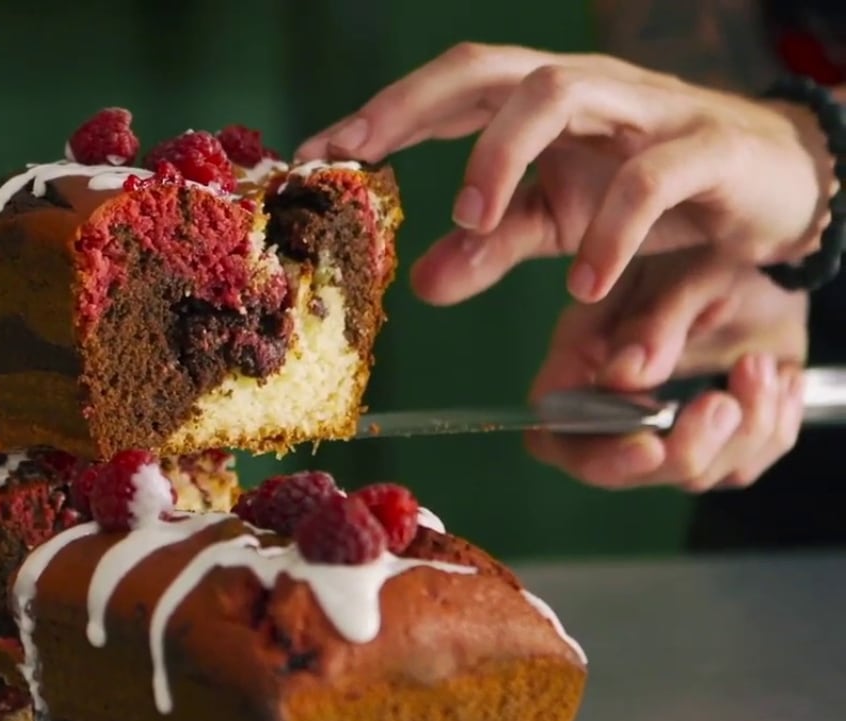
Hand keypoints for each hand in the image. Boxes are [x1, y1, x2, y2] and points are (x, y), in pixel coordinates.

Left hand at [296, 44, 833, 304]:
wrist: (774, 190)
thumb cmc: (654, 194)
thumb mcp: (558, 224)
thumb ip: (492, 245)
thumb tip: (420, 281)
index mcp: (542, 103)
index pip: (453, 87)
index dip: (384, 111)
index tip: (318, 151)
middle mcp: (588, 90)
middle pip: (494, 66)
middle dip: (416, 103)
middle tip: (364, 155)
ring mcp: (647, 110)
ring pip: (563, 91)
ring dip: (501, 155)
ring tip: (472, 222)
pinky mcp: (708, 149)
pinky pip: (652, 177)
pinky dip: (609, 232)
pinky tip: (582, 282)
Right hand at [524, 247, 808, 491]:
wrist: (769, 263)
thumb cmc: (707, 253)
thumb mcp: (681, 274)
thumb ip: (651, 323)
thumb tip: (625, 375)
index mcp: (583, 361)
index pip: (559, 435)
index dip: (597, 455)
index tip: (651, 445)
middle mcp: (615, 404)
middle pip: (628, 470)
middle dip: (684, 451)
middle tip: (725, 404)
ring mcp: (666, 427)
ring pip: (692, 474)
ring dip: (741, 431)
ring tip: (762, 367)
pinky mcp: (716, 438)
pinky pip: (741, 467)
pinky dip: (770, 431)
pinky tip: (778, 382)